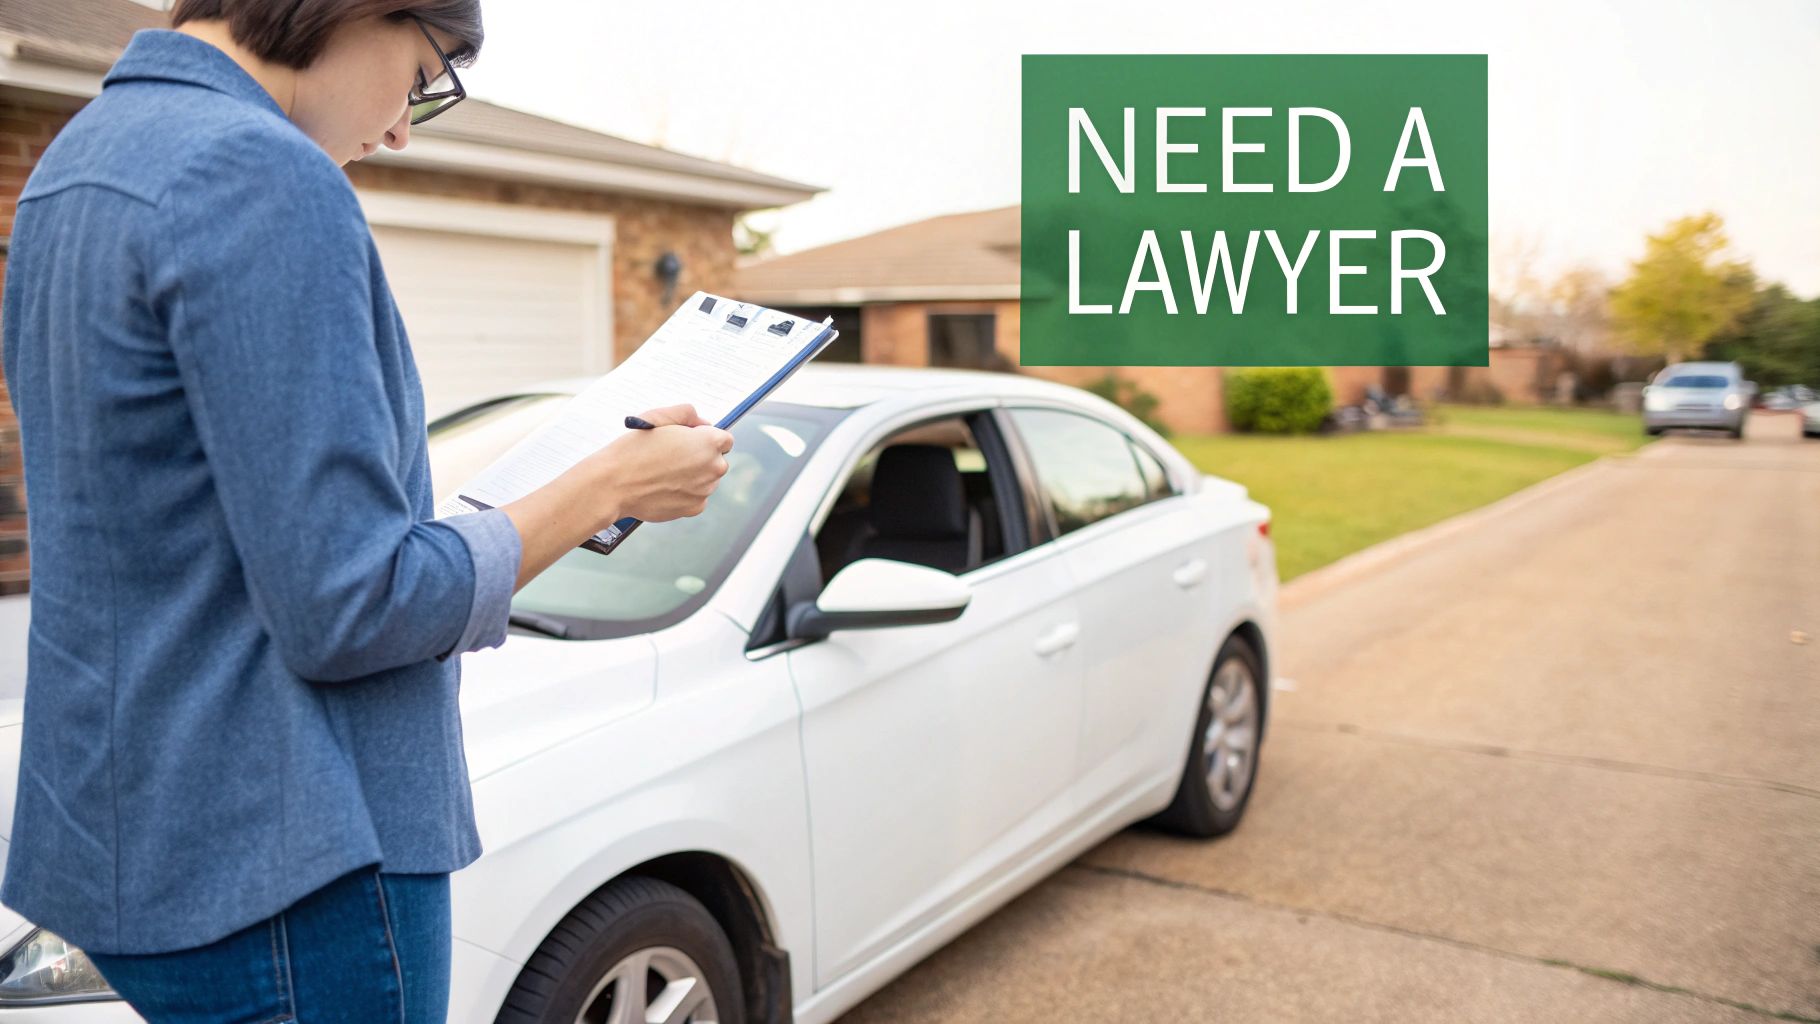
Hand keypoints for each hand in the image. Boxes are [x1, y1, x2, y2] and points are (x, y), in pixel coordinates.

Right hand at [586, 405, 734, 526]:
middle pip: (717, 461)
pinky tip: (664, 487)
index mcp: (709, 442)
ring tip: (664, 473)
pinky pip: (697, 498)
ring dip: (694, 477)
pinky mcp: (694, 508)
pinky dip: (685, 494)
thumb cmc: (634, 449)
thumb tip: (703, 423)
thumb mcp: (659, 416)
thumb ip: (688, 414)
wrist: (615, 483)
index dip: (706, 439)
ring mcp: (705, 490)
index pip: (725, 440)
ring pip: (707, 481)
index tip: (690, 442)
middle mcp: (714, 467)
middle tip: (673, 457)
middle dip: (701, 458)